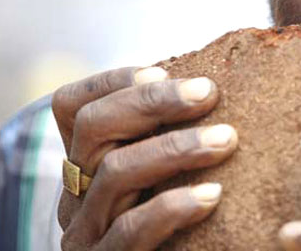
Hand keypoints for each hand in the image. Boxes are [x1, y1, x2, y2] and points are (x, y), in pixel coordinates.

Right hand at [52, 67, 238, 250]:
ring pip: (114, 172)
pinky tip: (212, 195)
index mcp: (86, 159)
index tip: (161, 69)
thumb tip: (219, 85)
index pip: (73, 105)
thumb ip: (168, 134)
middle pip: (93, 127)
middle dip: (152, 102)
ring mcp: (86, 230)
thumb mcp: (160, 169)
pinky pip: (130, 231)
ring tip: (227, 138)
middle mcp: (75, 190)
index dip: (112, 80)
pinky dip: (170, 207)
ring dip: (175, 148)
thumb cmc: (174, 219)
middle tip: (208, 93)